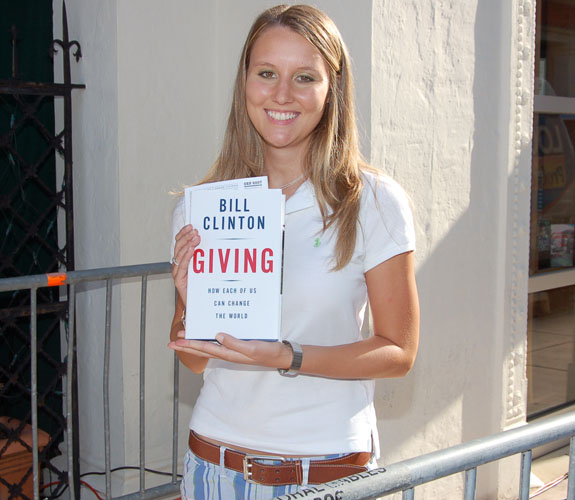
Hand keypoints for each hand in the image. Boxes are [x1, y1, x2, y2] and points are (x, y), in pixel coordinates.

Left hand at [168, 332, 293, 369]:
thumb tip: (218, 336)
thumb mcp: (251, 348)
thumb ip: (234, 343)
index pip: (204, 348)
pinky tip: (206, 335)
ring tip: (184, 337)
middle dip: (187, 345)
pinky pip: (217, 343)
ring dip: (195, 342)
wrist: (280, 355)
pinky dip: (208, 339)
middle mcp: (227, 352)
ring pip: (208, 346)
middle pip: (202, 349)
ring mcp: (231, 350)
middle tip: (172, 341)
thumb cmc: (267, 352)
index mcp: (228, 354)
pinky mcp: (237, 346)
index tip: (177, 341)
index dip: (190, 344)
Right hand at [171, 225, 200, 303]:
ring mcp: (178, 273)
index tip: (191, 226)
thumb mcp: (207, 270)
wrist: (199, 307)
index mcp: (184, 261)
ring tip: (195, 237)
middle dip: (186, 237)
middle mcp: (179, 266)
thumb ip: (207, 259)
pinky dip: (186, 256)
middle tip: (195, 231)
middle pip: (178, 247)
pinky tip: (192, 249)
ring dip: (187, 244)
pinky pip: (181, 266)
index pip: (180, 243)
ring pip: (179, 255)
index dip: (184, 234)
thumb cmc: (204, 289)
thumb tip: (217, 244)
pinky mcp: (179, 282)